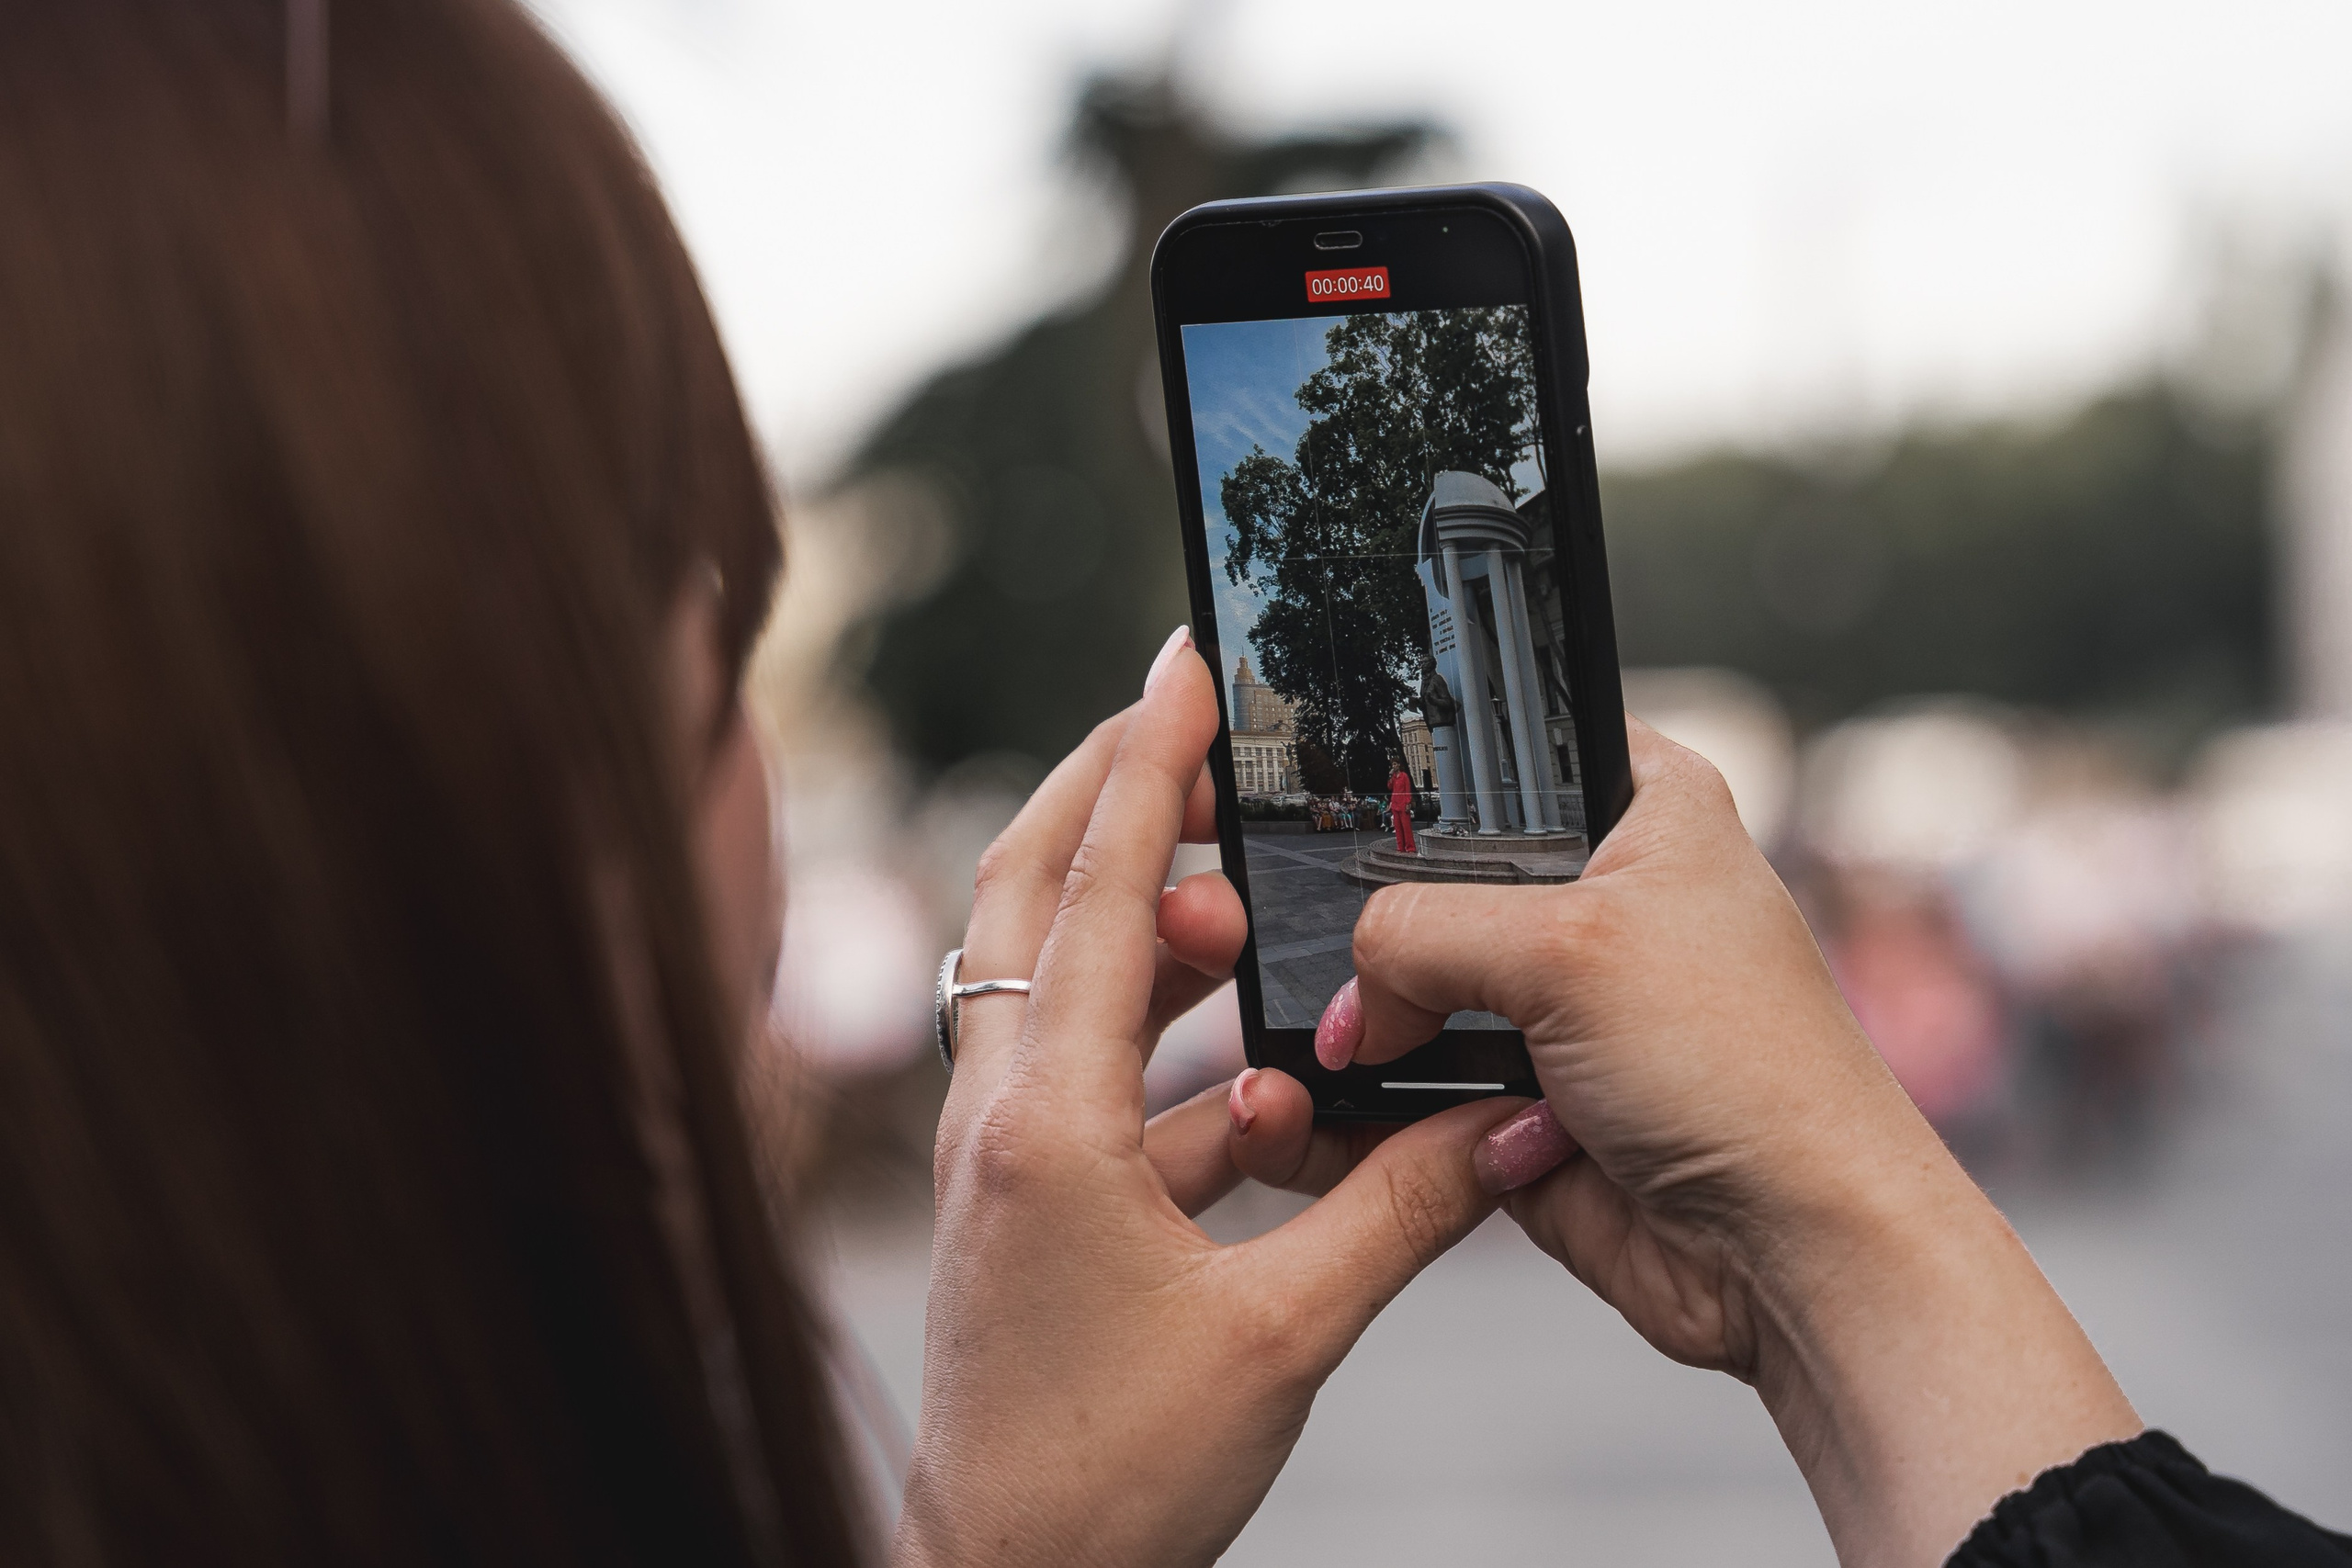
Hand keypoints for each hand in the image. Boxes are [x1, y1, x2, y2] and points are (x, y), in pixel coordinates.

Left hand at [896, 629, 1520, 1567]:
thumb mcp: (1283, 1336)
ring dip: (1151, 935)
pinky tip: (1263, 1093)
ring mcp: (997, 1158)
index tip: (1185, 662)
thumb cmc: (1109, 1480)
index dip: (1144, 761)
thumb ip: (1400, 1212)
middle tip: (1204, 745)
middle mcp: (998, 1116)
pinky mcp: (1019, 1203)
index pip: (1096, 889)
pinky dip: (1170, 1059)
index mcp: (1046, 1123)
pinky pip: (1089, 1083)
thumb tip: (1507, 1128)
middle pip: (1030, 896)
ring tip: (1249, 913)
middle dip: (1110, 800)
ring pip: (1059, 986)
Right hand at [1312, 718, 2140, 1567]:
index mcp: (1645, 812)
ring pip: (1417, 999)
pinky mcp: (1527, 1107)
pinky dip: (1389, 1112)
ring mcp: (1561, 1010)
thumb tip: (1347, 993)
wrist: (1791, 1255)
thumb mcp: (1564, 947)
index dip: (1424, 788)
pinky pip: (1420, 1096)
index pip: (1510, 754)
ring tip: (1363, 1057)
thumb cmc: (1755, 1078)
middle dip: (1383, 937)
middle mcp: (1602, 905)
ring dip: (1380, 1036)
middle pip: (1436, 886)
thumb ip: (1418, 931)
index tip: (1351, 828)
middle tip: (1349, 967)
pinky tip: (1367, 1116)